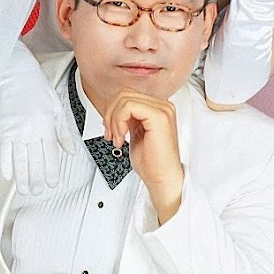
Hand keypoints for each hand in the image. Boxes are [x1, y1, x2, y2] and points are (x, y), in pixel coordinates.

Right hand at [0, 41, 77, 194]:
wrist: (16, 74)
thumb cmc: (37, 88)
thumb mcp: (56, 108)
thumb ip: (64, 132)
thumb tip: (71, 151)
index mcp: (47, 124)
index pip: (51, 154)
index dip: (52, 171)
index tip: (53, 183)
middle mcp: (32, 129)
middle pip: (35, 160)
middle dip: (37, 179)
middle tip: (38, 191)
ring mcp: (17, 129)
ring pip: (20, 159)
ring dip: (22, 176)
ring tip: (24, 189)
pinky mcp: (4, 127)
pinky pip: (5, 150)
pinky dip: (6, 164)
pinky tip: (8, 175)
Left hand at [102, 89, 183, 222]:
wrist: (162, 179)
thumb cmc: (152, 162)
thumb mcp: (135, 132)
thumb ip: (128, 117)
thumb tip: (112, 107)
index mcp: (158, 107)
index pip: (127, 94)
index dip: (112, 111)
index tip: (110, 130)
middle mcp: (163, 105)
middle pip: (124, 93)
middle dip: (110, 114)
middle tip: (111, 134)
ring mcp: (163, 109)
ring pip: (124, 99)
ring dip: (113, 119)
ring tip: (117, 138)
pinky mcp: (159, 116)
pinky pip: (128, 106)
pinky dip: (118, 121)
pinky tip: (122, 137)